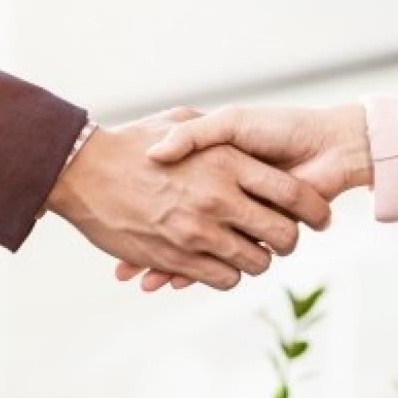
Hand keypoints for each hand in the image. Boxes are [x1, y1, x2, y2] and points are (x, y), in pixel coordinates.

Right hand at [47, 109, 331, 289]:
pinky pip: (224, 279)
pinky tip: (221, 263)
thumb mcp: (179, 118)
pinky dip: (228, 275)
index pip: (292, 193)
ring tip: (250, 251)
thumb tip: (246, 145)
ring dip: (257, 260)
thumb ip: (217, 132)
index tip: (316, 216)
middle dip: (289, 240)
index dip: (313, 208)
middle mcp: (218, 197)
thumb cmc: (131, 141)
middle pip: (283, 235)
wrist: (82, 170)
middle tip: (282, 238)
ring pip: (256, 262)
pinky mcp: (178, 256)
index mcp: (227, 161)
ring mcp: (199, 230)